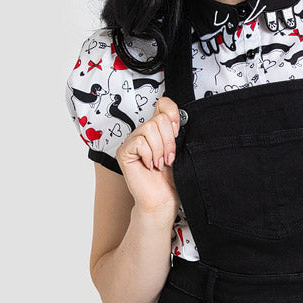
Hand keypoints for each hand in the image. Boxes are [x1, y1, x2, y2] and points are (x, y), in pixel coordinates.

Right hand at [115, 96, 182, 215]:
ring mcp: (131, 142)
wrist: (163, 199)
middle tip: (168, 158)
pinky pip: (139, 142)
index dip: (172, 112)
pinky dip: (149, 155)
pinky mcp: (124, 152)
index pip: (163, 103)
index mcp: (157, 130)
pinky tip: (149, 166)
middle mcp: (143, 133)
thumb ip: (174, 132)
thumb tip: (175, 118)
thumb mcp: (178, 150)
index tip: (176, 130)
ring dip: (159, 149)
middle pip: (159, 119)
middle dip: (169, 141)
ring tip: (159, 163)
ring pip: (149, 129)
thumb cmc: (170, 179)